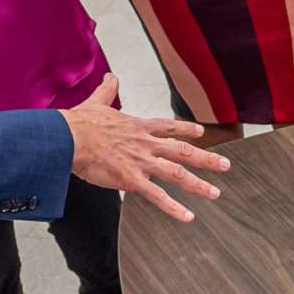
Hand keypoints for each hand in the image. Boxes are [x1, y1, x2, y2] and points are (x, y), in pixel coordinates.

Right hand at [60, 73, 229, 222]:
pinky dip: (174, 208)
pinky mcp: (131, 179)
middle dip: (206, 159)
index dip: (186, 129)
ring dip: (198, 184)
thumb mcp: (97, 101)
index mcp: (138, 127)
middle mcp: (145, 144)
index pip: (168, 127)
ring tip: (215, 193)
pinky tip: (188, 216)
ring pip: (177, 173)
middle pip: (183, 151)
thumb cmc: (79, 123)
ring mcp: (141, 162)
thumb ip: (107, 90)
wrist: (69, 137)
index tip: (201, 132)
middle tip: (225, 165)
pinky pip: (157, 196)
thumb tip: (110, 76)